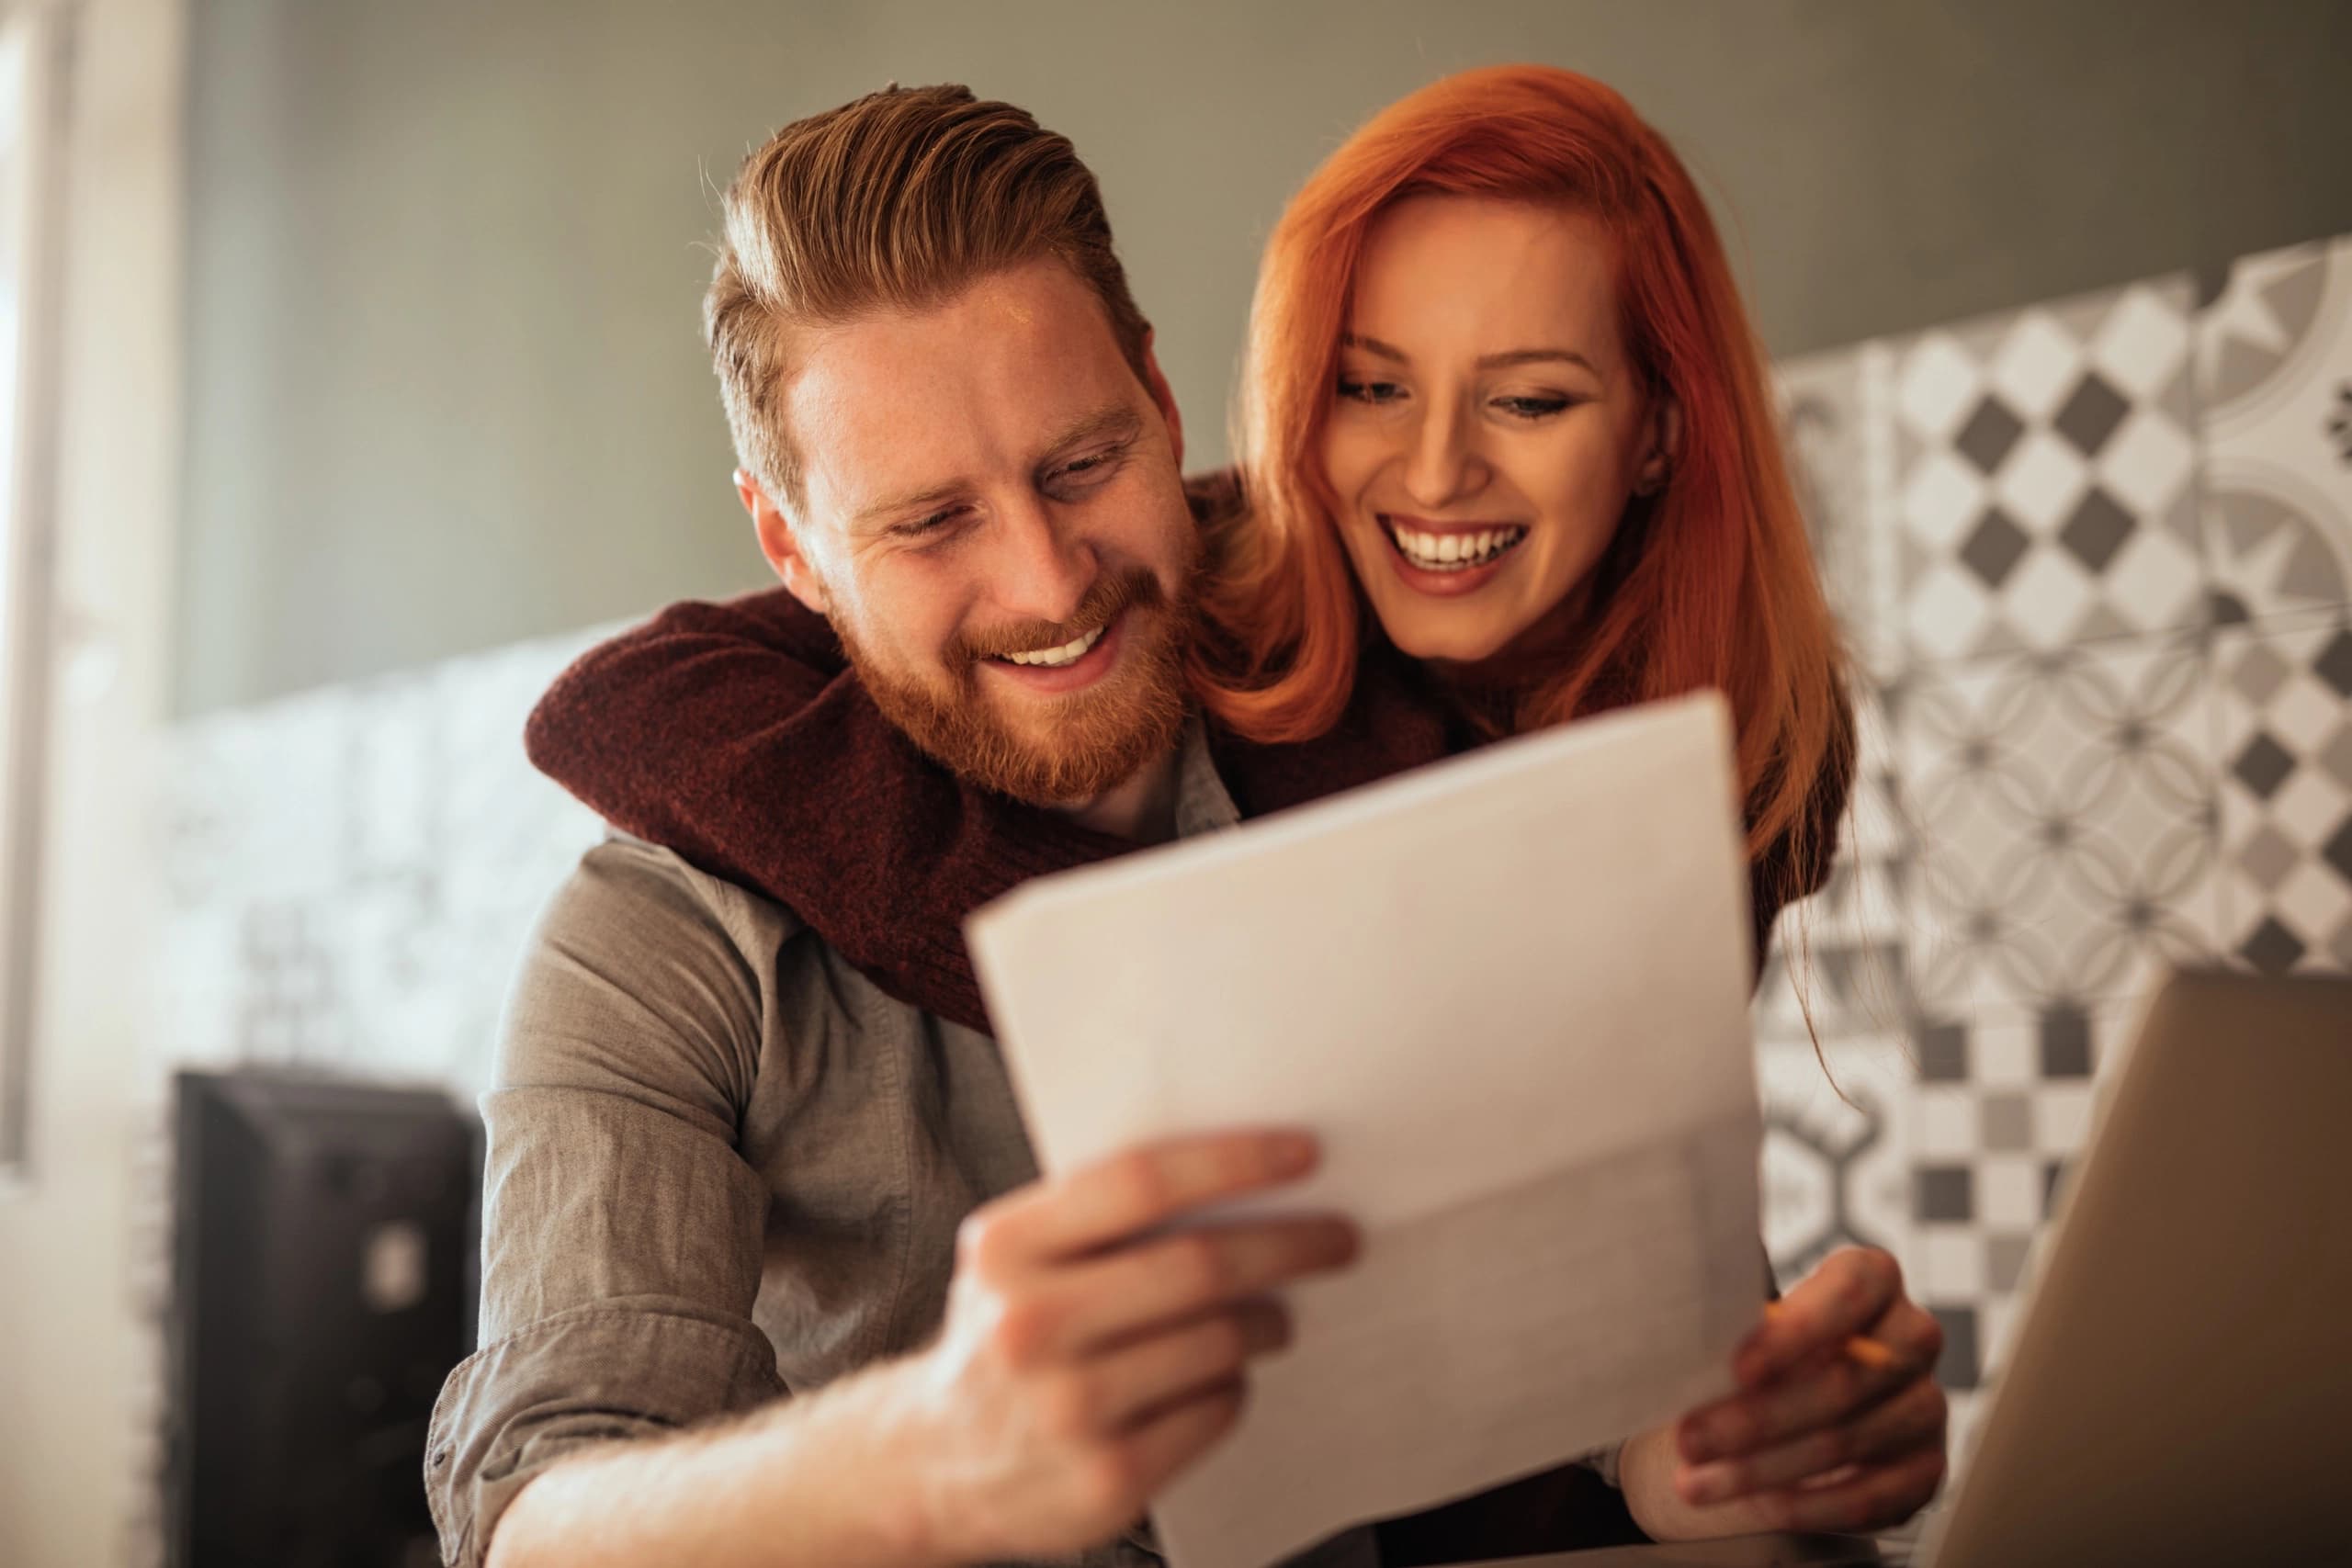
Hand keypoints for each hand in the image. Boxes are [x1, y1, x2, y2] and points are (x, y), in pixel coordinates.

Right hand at [894, 1128, 1358, 1564]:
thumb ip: (1097, 1217)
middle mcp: (1028, 1326)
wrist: (931, 1462)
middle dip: (1288, 1243)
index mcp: (1005, 1249)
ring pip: (1218, 1341)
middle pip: (1197, 1265)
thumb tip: (1242, 1175)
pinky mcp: (1106, 1480)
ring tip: (1276, 1315)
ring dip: (1269, 1320)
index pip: (1140, 1182)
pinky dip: (1234, 1386)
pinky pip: (1215, 1409)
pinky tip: (1219, 1378)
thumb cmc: (1003, 1338)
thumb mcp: (1016, 1259)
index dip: (1233, 1161)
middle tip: (1338, 1237)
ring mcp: (1067, 1409)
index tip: (1304, 1152)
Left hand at [1670, 1247, 1946, 1531]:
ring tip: (1698, 1481)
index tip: (1738, 1369)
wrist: (1799, 1402)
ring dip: (1763, 1469)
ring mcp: (1925, 1405)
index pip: (1850, 1292)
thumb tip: (1687, 1333)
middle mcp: (1912, 1337)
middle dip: (1758, 1418)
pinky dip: (1806, 1507)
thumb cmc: (1768, 1349)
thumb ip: (1735, 1321)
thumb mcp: (1750, 1322)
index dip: (1796, 1333)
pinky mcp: (1924, 1470)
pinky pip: (1869, 1498)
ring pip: (1848, 1442)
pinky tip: (1756, 1506)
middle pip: (1845, 1380)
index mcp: (1873, 1278)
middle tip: (1691, 1439)